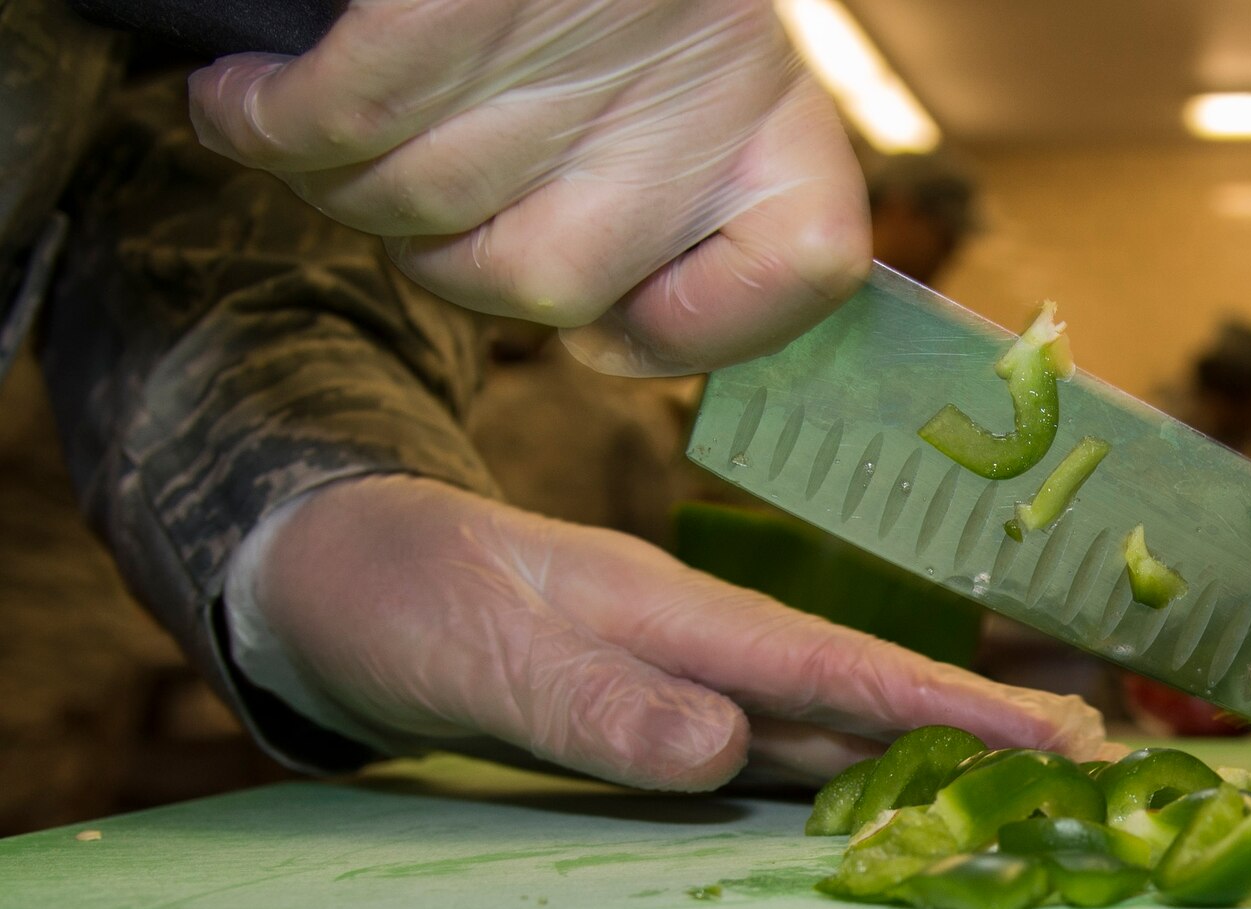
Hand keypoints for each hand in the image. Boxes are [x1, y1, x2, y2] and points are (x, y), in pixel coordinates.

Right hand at [187, 0, 869, 376]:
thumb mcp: (683, 88)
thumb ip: (675, 210)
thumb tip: (609, 334)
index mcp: (776, 114)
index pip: (802, 268)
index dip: (691, 327)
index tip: (615, 322)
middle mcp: (692, 89)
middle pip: (547, 283)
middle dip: (451, 253)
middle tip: (417, 183)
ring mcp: (573, 43)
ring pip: (422, 210)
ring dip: (342, 181)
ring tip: (318, 124)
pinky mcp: (445, 5)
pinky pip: (337, 119)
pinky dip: (268, 122)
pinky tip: (248, 96)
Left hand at [226, 476, 1120, 790]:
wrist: (332, 575)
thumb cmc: (398, 598)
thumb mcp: (479, 651)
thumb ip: (597, 701)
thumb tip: (724, 752)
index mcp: (676, 611)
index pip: (832, 664)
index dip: (941, 706)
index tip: (1046, 736)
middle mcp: (700, 638)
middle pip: (859, 687)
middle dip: (974, 720)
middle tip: (1091, 755)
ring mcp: (682, 670)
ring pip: (825, 715)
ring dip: (924, 744)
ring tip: (1025, 772)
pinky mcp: (654, 706)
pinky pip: (769, 742)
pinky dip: (841, 765)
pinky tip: (876, 793)